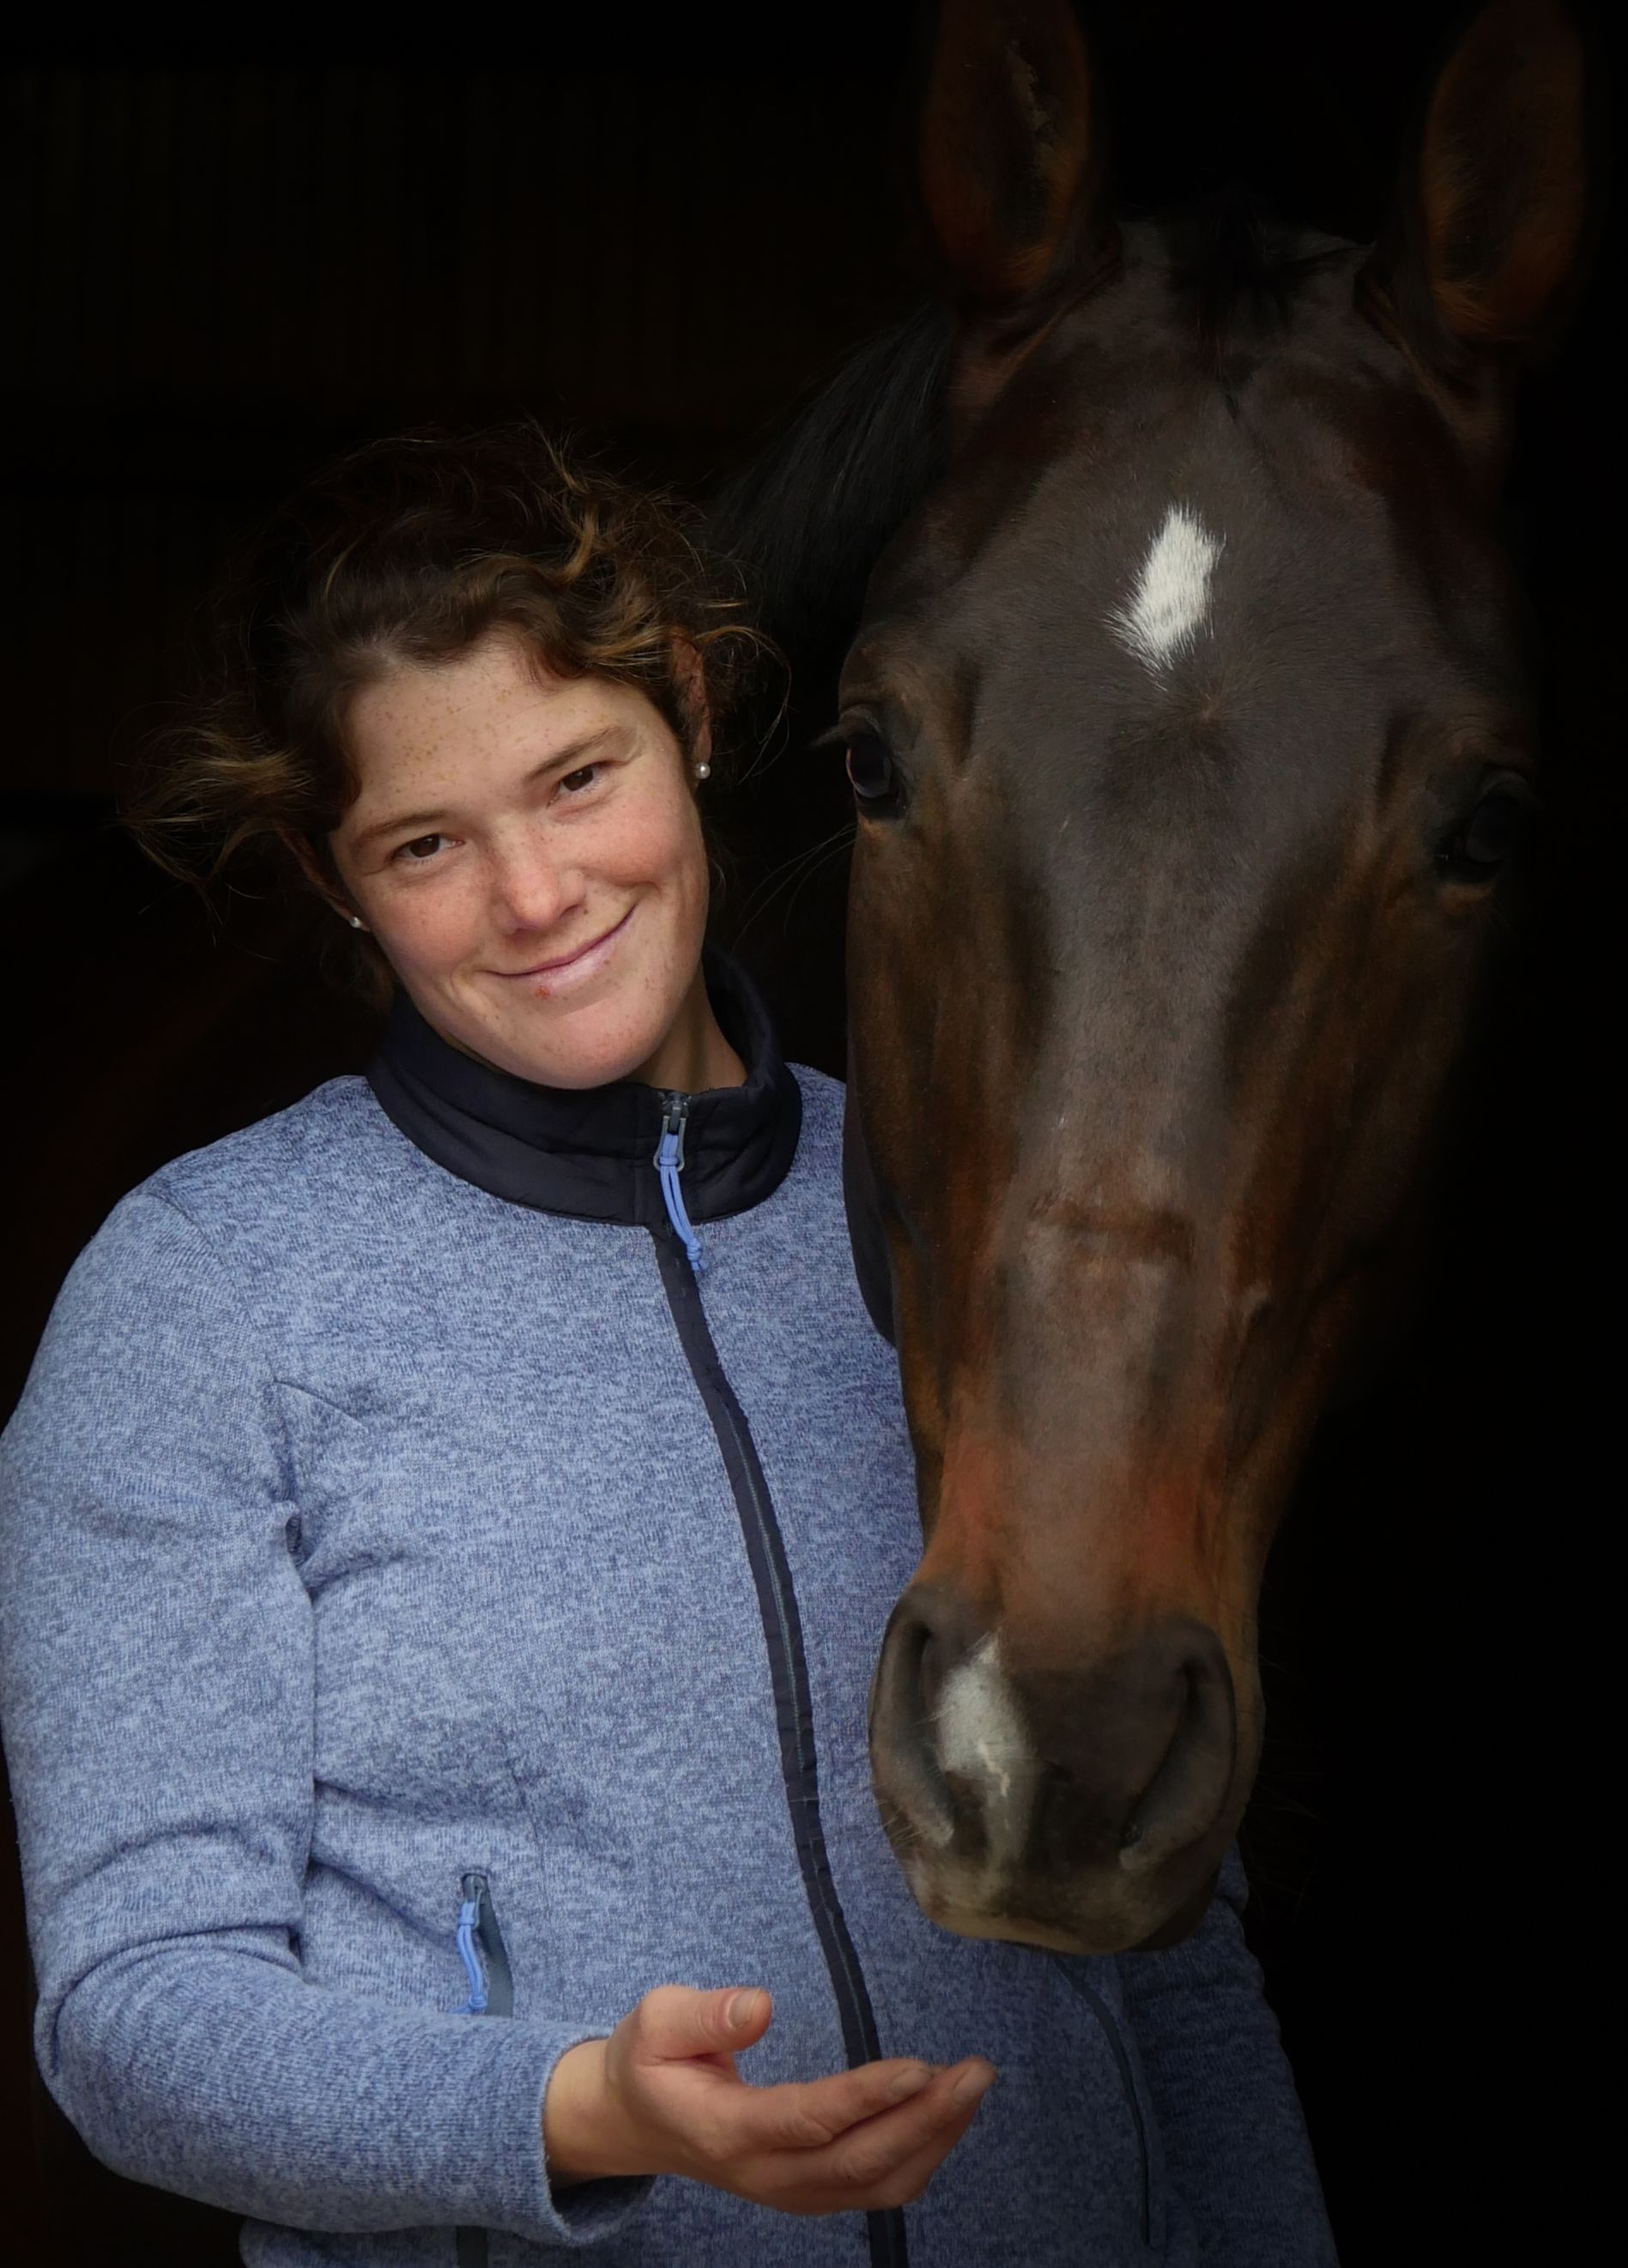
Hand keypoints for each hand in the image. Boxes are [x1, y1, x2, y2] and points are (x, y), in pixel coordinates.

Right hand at [544, 1984, 994, 2214]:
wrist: (635, 2121)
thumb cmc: (648, 2061)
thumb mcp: (655, 2022)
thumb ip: (703, 2016)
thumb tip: (760, 2006)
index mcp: (726, 2132)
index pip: (808, 2122)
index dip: (866, 2099)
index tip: (920, 2067)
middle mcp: (765, 2175)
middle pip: (857, 2164)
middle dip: (925, 2121)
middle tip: (975, 2071)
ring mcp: (790, 2191)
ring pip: (875, 2185)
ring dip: (934, 2140)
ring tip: (973, 2085)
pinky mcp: (808, 2190)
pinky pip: (875, 2187)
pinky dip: (921, 2155)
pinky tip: (947, 2114)